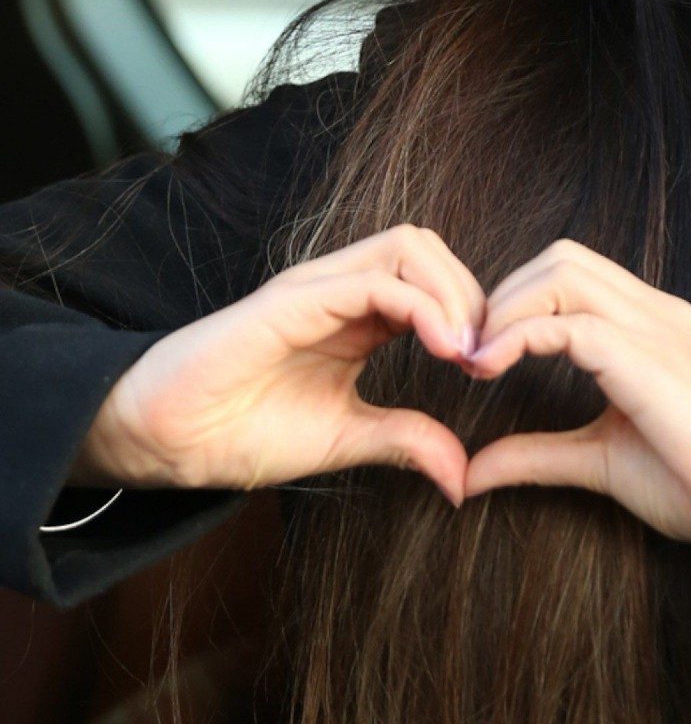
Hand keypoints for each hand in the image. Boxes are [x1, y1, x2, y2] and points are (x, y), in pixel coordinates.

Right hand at [81, 225, 486, 507]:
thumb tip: (463, 478)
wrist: (169, 440)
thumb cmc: (243, 430)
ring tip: (466, 352)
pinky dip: (424, 307)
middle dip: (472, 294)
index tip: (488, 371)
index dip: (472, 314)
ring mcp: (316, 288)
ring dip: (454, 293)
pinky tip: (444, 349)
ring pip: (408, 245)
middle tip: (485, 356)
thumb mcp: (347, 438)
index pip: (433, 279)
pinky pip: (374, 280)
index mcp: (357, 316)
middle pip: (428, 248)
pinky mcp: (293, 300)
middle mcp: (340, 289)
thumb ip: (406, 441)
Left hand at [460, 239, 690, 561]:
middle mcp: (654, 313)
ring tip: (480, 360)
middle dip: (504, 296)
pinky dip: (520, 338)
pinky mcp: (650, 359)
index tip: (479, 356)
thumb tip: (473, 470)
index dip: (516, 302)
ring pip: (563, 272)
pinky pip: (572, 324)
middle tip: (472, 352)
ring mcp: (656, 328)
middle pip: (561, 258)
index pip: (570, 273)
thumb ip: (538, 454)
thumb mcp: (599, 461)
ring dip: (508, 309)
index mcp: (649, 326)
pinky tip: (491, 370)